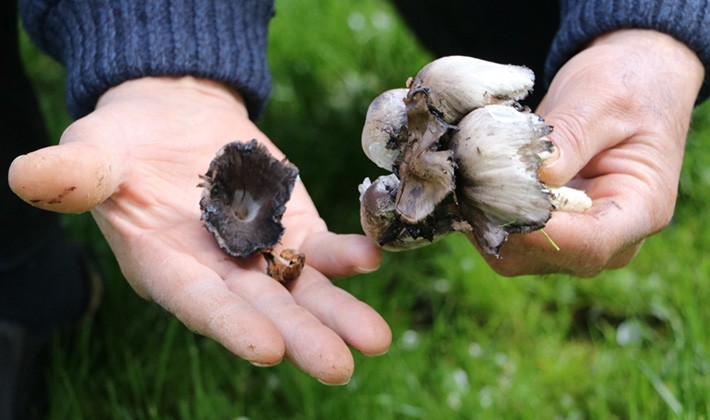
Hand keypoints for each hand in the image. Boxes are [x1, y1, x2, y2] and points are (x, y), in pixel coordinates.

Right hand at [8, 77, 390, 383]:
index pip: (199, 304)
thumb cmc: (125, 146)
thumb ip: (75, 172)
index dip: (230, 326)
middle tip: (339, 366)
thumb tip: (31, 176)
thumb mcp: (95, 154)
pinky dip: (346, 255)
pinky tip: (372, 258)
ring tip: (375, 340)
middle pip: (262, 310)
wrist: (174, 120)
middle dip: (300, 337)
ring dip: (338, 313)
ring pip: (302, 290)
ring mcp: (261, 254)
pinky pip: (321, 248)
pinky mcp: (292, 227)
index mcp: (166, 268)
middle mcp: (218, 274)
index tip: (266, 351)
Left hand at [478, 29, 704, 276]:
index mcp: (642, 209)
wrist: (626, 82)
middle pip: (546, 256)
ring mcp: (575, 237)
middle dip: (502, 223)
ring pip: (516, 253)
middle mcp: (610, 237)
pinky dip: (481, 212)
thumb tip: (539, 175)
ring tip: (463, 175)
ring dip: (484, 219)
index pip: (590, 244)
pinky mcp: (545, 228)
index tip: (499, 200)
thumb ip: (572, 137)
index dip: (540, 233)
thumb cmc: (624, 87)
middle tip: (465, 180)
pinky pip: (505, 235)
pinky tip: (467, 179)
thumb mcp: (602, 100)